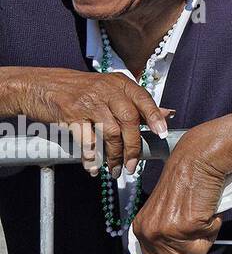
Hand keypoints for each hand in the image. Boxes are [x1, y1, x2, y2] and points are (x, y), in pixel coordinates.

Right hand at [18, 67, 169, 176]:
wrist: (42, 86)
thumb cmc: (82, 90)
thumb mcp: (112, 89)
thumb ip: (138, 103)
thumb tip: (168, 113)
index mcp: (120, 84)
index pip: (143, 99)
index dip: (154, 117)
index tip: (161, 134)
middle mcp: (106, 90)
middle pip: (128, 120)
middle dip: (133, 146)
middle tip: (132, 166)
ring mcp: (88, 102)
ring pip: (109, 132)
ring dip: (114, 156)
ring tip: (114, 170)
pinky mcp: (71, 114)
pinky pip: (86, 140)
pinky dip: (91, 157)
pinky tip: (93, 167)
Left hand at [132, 113, 231, 253]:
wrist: (200, 157)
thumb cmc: (189, 179)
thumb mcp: (166, 210)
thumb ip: (166, 234)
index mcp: (142, 228)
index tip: (189, 246)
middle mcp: (150, 232)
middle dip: (194, 249)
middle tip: (199, 227)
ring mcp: (167, 230)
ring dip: (206, 236)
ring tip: (203, 214)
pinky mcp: (187, 225)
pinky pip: (209, 238)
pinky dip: (214, 224)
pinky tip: (209, 208)